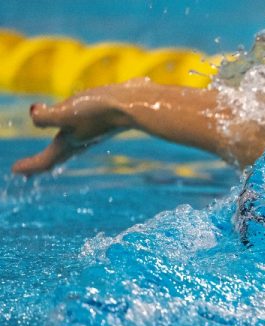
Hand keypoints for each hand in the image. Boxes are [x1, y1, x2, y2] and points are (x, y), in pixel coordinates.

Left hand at [12, 88, 129, 174]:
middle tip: (28, 172)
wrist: (137, 104)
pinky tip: (80, 117)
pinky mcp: (104, 117)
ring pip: (72, 141)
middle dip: (43, 163)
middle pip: (58, 155)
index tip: (15, 171)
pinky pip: (84, 124)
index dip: (29, 166)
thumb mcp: (65, 113)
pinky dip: (75, 127)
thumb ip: (44, 117)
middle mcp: (81, 139)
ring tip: (55, 149)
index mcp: (69, 142)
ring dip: (60, 148)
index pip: (45, 160)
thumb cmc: (101, 110)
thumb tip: (34, 114)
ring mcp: (94, 130)